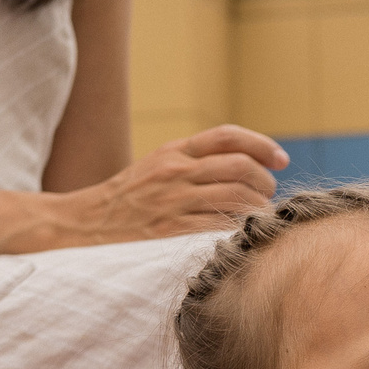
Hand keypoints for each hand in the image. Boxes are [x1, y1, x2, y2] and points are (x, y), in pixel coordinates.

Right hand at [51, 125, 288, 245]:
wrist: (88, 221)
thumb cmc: (130, 197)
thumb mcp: (158, 165)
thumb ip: (195, 161)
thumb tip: (243, 165)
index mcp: (174, 150)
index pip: (227, 136)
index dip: (261, 145)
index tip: (280, 159)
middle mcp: (176, 171)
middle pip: (239, 167)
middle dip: (264, 180)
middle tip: (269, 192)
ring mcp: (174, 201)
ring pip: (235, 197)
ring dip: (258, 207)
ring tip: (260, 214)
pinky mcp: (172, 230)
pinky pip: (219, 226)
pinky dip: (239, 227)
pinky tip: (245, 232)